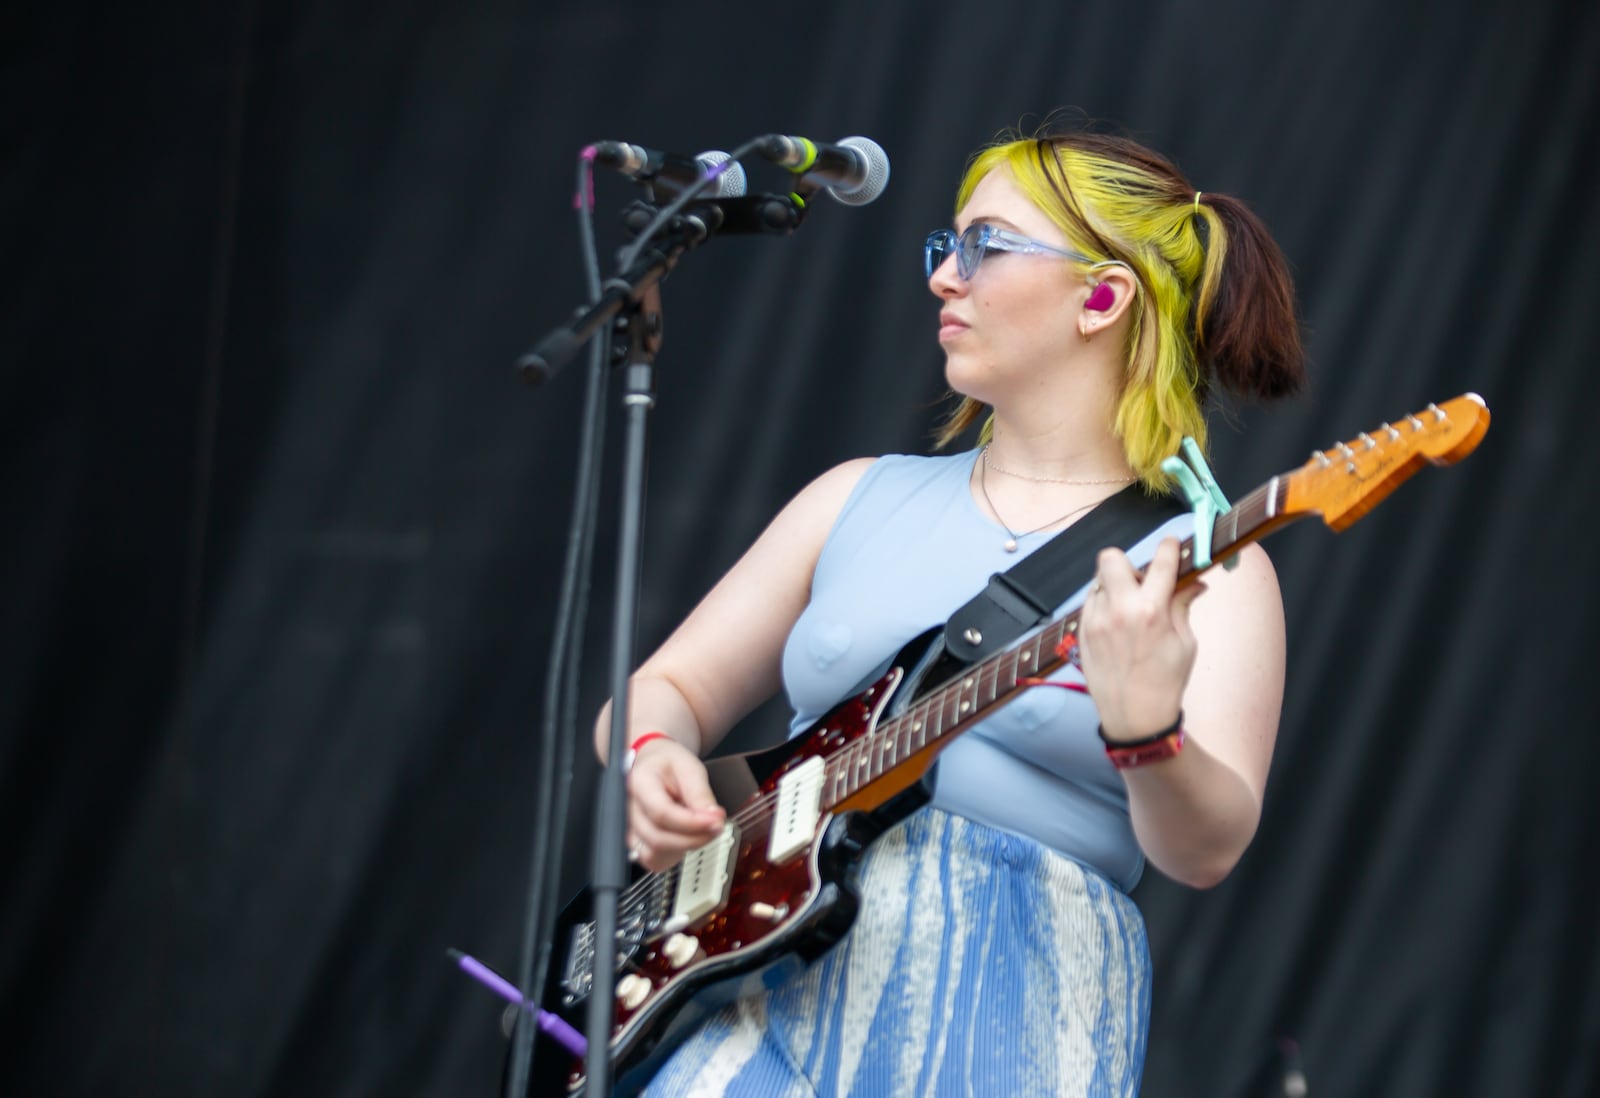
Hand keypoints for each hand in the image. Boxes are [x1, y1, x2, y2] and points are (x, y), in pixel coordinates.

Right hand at [625, 738, 726, 871]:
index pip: (661, 813)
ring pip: (655, 854)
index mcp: (638, 782)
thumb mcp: (688, 767)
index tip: (715, 821)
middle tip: (717, 826)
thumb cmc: (667, 763)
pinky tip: (686, 837)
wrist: (653, 764)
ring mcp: (628, 828)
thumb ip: (699, 792)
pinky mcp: (635, 842)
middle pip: (658, 838)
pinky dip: (674, 854)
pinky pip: (654, 860)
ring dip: (685, 847)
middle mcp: (627, 808)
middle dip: (694, 838)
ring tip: (701, 830)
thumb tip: (712, 818)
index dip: (691, 823)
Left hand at [1078, 538, 1207, 741]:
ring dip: (1114, 588)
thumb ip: (1183, 606)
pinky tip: (1116, 627)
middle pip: (1112, 558)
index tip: (1171, 545)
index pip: (1160, 561)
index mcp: (1152, 610)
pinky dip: (1103, 606)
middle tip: (1140, 582)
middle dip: (1127, 562)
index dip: (1169, 546)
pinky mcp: (1081, 632)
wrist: (1135, 717)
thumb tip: (1195, 582)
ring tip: (1129, 610)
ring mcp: (1095, 620)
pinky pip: (1090, 604)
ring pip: (1099, 582)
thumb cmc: (1166, 682)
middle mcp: (1119, 610)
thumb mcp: (1185, 643)